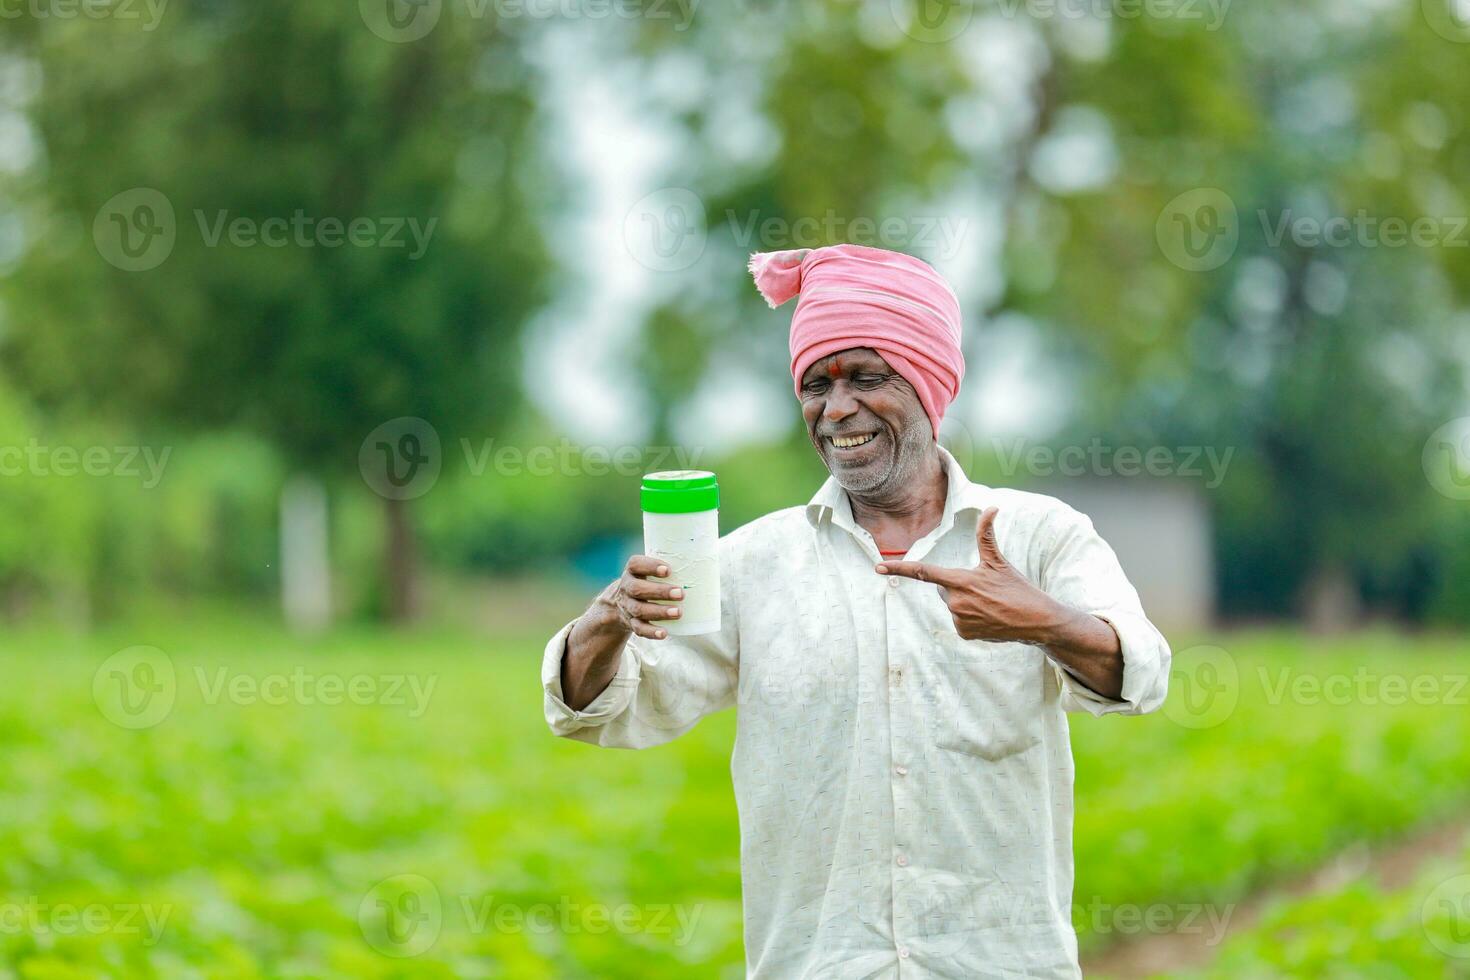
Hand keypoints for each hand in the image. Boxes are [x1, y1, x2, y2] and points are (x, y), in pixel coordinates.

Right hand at [599, 554, 684, 640]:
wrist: (619, 603)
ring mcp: (628, 606)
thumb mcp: (649, 571)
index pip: (636, 564)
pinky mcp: (631, 622)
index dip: (651, 566)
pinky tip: (664, 633)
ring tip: (678, 612)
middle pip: (637, 589)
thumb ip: (668, 567)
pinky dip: (651, 632)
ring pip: (639, 609)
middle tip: (681, 594)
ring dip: (659, 612)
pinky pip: (638, 628)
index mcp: (632, 571)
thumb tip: (703, 564)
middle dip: (660, 592)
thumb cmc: (646, 581)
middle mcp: (627, 587)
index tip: (668, 570)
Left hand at [875, 507, 1066, 643]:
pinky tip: (988, 617)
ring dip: (965, 603)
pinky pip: (959, 621)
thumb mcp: (998, 560)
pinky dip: (970, 619)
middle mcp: (954, 602)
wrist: (1035, 620)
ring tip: (989, 604)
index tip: (878, 568)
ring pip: (951, 605)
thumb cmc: (1017, 587)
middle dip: (957, 586)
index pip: (923, 572)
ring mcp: (959, 620)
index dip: (899, 569)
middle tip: (983, 590)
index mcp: (959, 581)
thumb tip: (991, 507)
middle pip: (943, 589)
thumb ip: (987, 534)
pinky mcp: (964, 633)